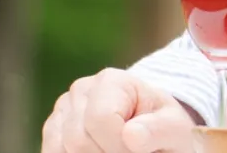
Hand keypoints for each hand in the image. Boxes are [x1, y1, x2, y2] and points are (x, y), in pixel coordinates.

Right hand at [42, 68, 197, 152]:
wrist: (150, 128)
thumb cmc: (163, 126)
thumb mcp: (174, 127)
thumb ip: (159, 129)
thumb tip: (131, 135)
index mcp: (111, 81)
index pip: (101, 119)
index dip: (119, 146)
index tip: (141, 150)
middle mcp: (81, 91)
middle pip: (79, 140)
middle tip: (131, 152)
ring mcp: (62, 110)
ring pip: (64, 149)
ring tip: (118, 150)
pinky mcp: (53, 130)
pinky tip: (100, 152)